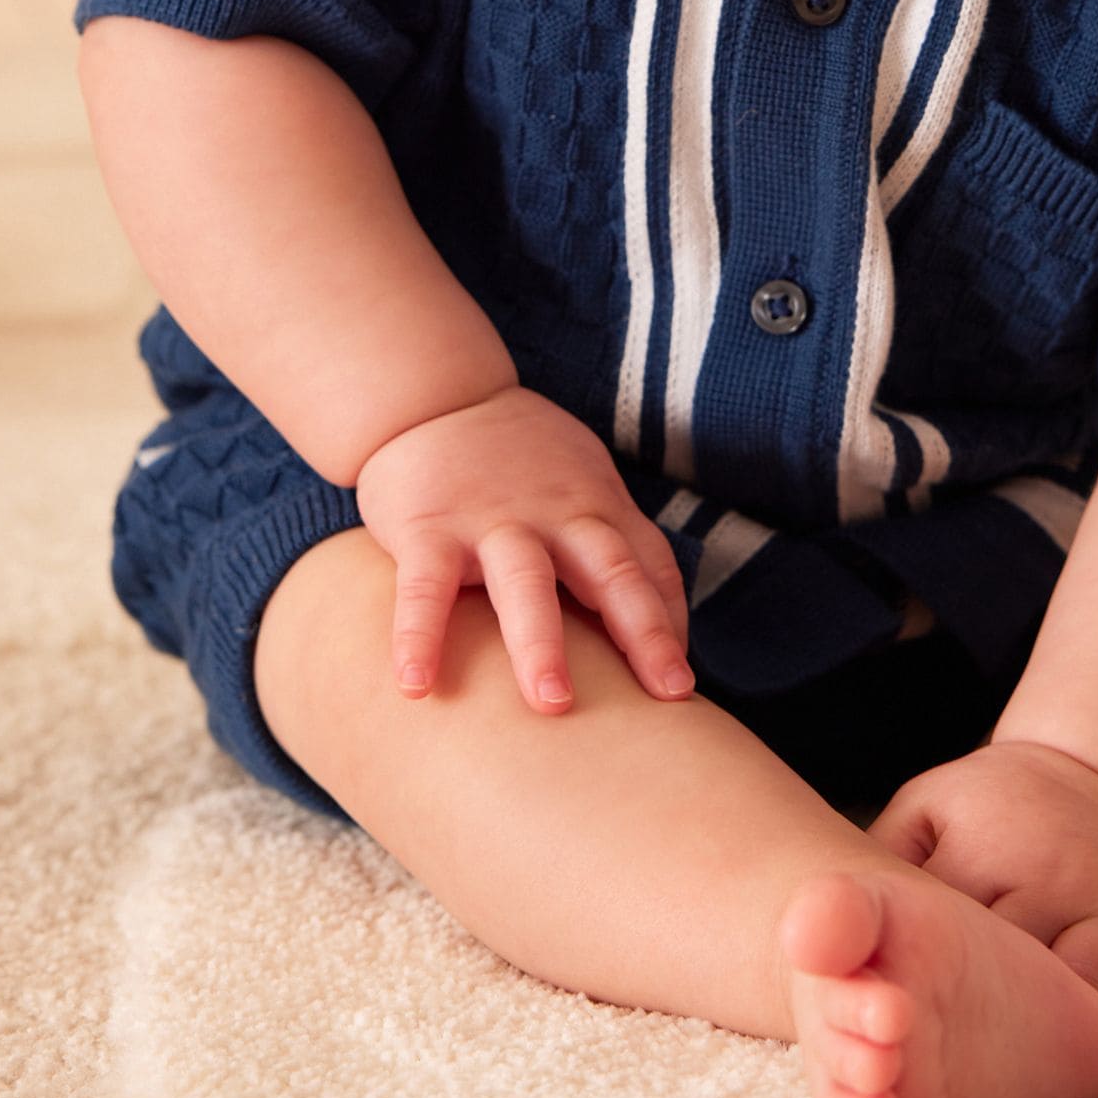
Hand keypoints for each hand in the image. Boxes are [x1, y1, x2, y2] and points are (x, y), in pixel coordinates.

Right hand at [352, 384, 693, 715]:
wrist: (434, 394)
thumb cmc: (519, 456)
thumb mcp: (581, 481)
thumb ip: (613, 539)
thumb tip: (660, 621)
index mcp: (596, 506)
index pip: (651, 565)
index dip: (671, 623)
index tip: (680, 685)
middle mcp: (554, 513)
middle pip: (610, 571)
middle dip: (643, 633)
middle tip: (669, 695)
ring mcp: (491, 520)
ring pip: (525, 582)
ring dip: (541, 643)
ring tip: (553, 704)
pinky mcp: (428, 527)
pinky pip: (425, 589)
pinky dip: (420, 636)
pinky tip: (418, 686)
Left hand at [865, 739, 1097, 1030]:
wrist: (1090, 768)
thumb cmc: (993, 804)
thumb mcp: (929, 806)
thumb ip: (883, 855)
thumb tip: (828, 917)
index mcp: (984, 851)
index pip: (951, 932)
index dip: (925, 980)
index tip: (904, 1013)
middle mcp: (1049, 875)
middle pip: (1020, 970)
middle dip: (990, 1015)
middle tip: (959, 1055)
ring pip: (1090, 984)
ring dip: (1062, 1022)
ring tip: (1024, 1049)